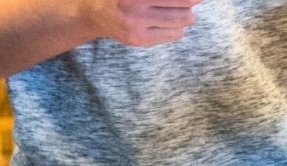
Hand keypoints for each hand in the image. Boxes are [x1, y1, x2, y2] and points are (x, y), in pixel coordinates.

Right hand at [81, 0, 202, 46]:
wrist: (93, 12)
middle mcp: (134, 8)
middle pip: (183, 7)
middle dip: (191, 3)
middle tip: (193, 1)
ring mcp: (136, 26)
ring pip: (181, 22)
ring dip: (188, 15)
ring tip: (185, 12)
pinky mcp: (139, 40)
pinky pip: (172, 35)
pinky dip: (179, 28)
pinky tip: (174, 24)